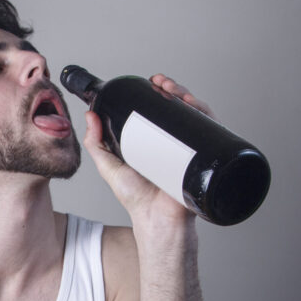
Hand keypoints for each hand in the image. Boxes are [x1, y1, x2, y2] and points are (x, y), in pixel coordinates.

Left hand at [82, 74, 213, 228]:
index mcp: (155, 141)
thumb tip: (89, 116)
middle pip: (180, 107)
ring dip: (188, 95)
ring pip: (196, 114)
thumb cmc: (136, 198)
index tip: (152, 82)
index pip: (162, 109)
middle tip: (161, 83)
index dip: (161, 92)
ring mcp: (191, 149)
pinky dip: (205, 113)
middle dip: (174, 88)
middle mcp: (175, 143)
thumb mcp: (109, 167)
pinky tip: (194, 105)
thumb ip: (96, 145)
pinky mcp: (204, 156)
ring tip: (173, 90)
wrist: (156, 219)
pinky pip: (211, 130)